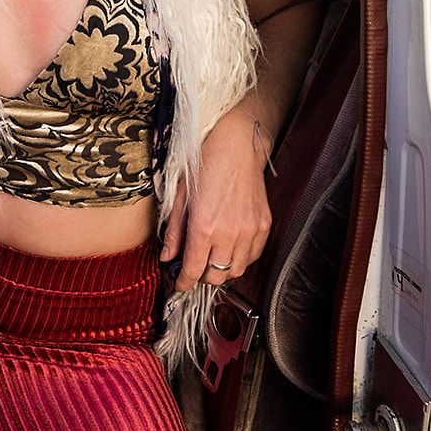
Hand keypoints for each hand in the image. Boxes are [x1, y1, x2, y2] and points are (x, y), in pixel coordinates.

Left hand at [159, 112, 271, 291]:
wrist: (236, 146)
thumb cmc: (204, 165)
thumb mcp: (180, 197)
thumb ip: (174, 231)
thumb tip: (167, 256)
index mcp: (203, 227)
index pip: (192, 271)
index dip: (183, 282)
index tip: (179, 284)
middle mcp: (228, 234)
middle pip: (214, 277)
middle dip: (201, 277)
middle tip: (193, 267)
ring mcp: (248, 232)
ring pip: (235, 271)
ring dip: (221, 270)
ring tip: (211, 258)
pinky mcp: (263, 227)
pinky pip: (252, 257)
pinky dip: (239, 259)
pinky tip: (230, 248)